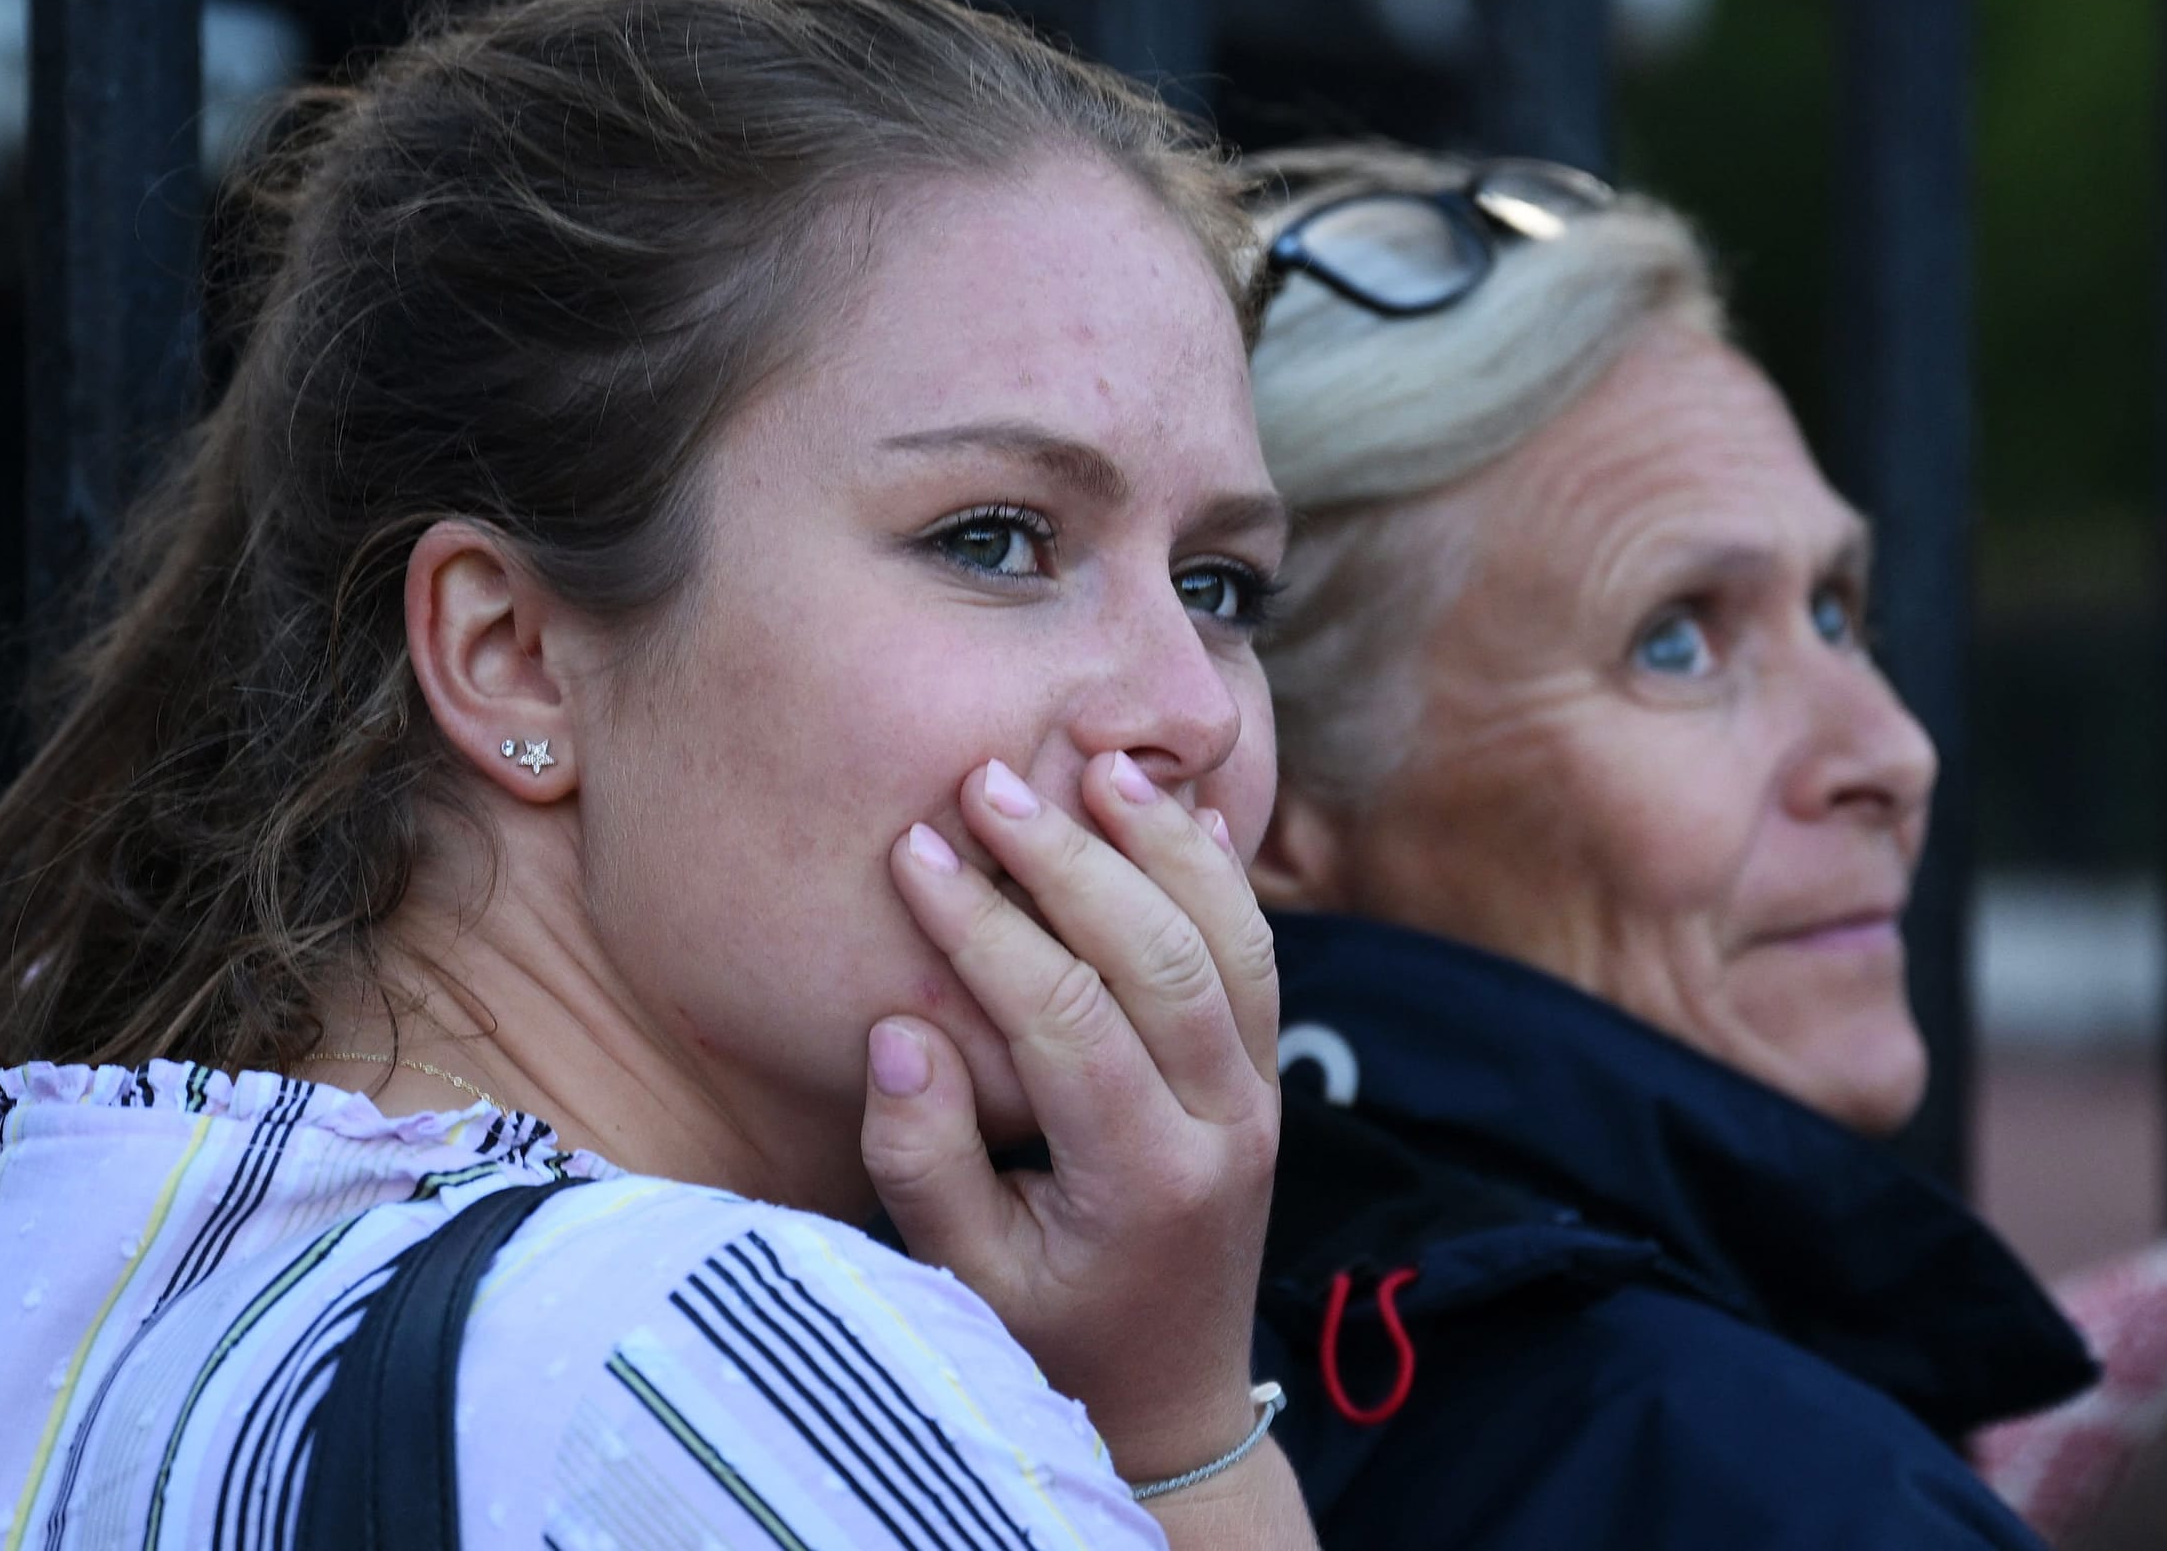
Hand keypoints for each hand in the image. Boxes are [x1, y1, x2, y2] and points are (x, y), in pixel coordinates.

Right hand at [859, 751, 1281, 1484]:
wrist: (1172, 1400)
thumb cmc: (1049, 1342)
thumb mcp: (963, 1286)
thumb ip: (923, 1165)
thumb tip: (899, 1027)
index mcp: (1146, 1182)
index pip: (1069, 1020)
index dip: (987, 928)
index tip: (914, 854)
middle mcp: (1226, 1128)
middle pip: (1163, 956)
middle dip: (1071, 860)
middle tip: (988, 783)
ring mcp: (1261, 1097)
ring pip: (1232, 940)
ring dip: (1163, 844)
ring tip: (1094, 765)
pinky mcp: (1267, 1075)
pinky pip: (1260, 956)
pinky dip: (1222, 875)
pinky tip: (1179, 807)